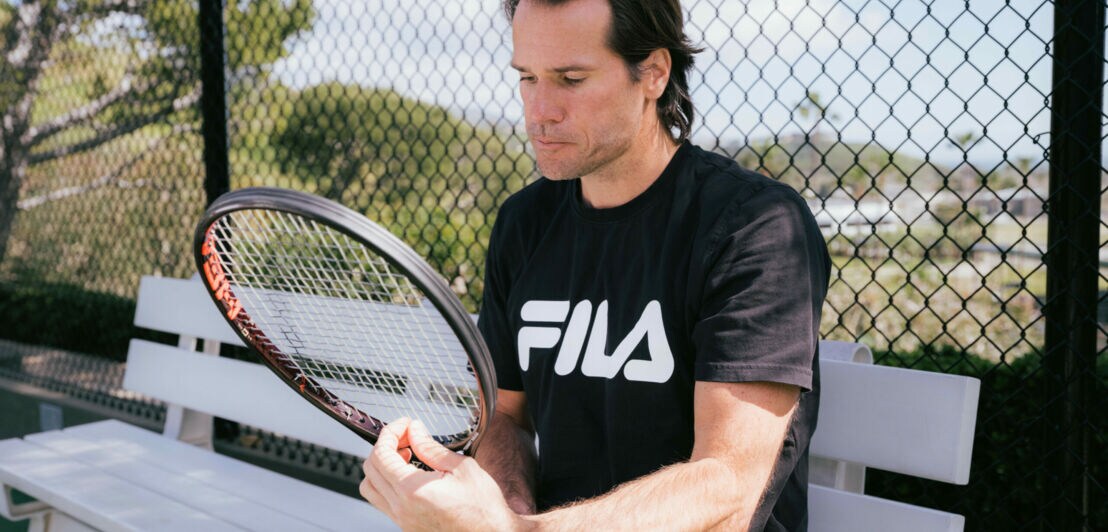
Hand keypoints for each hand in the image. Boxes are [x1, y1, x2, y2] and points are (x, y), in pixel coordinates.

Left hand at [360, 418, 524, 530]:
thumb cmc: (483, 508)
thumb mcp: (461, 468)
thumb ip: (431, 448)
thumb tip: (415, 431)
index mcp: (412, 491)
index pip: (381, 455)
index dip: (390, 432)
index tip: (404, 424)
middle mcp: (401, 508)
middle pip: (370, 470)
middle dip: (385, 446)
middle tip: (407, 436)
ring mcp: (402, 520)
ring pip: (371, 488)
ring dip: (382, 467)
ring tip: (406, 457)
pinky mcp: (407, 527)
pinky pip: (383, 502)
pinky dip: (388, 484)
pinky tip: (410, 475)